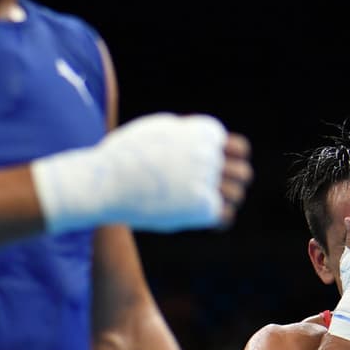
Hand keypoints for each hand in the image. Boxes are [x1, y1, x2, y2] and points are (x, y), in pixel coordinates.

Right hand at [32, 112, 250, 232]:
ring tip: (201, 206)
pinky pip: (224, 216)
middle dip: (231, 182)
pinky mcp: (201, 206)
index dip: (221, 161)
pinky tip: (200, 219)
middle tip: (212, 191)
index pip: (237, 149)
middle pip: (243, 173)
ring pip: (237, 194)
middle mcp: (211, 153)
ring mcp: (208, 179)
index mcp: (205, 131)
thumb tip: (202, 145)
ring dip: (224, 201)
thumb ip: (185, 136)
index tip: (202, 170)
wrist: (105, 180)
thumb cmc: (124, 155)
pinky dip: (215, 219)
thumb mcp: (158, 129)